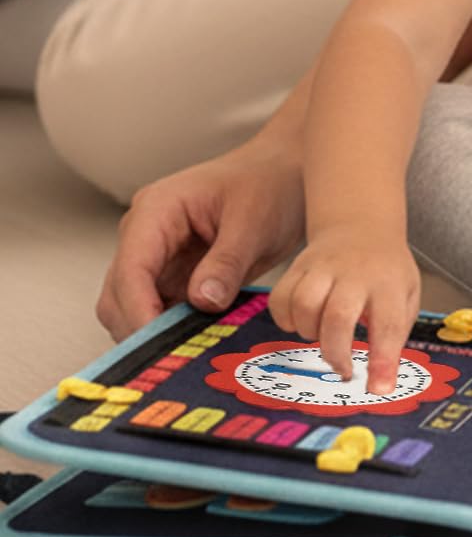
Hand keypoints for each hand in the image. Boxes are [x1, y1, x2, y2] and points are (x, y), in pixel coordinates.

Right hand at [97, 138, 306, 343]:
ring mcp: (156, 256)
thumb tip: (201, 302)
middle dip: (140, 329)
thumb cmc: (270, 185)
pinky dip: (172, 330)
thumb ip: (226, 262)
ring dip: (155, 333)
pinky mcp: (173, 275)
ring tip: (190, 358)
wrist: (286, 173)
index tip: (159, 346)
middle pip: (119, 294)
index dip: (139, 311)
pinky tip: (198, 347)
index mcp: (157, 210)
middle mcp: (145, 233)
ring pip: (132, 307)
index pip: (131, 268)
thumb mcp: (254, 222)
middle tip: (175, 362)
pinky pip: (161, 310)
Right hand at [267, 226, 420, 393]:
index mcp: (389, 283)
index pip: (389, 325)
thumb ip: (396, 332)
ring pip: (304, 305)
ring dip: (309, 332)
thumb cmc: (386, 271)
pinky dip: (286, 320)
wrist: (360, 225)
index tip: (379, 389)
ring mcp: (322, 267)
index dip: (383, 361)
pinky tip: (301, 322)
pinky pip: (280, 298)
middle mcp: (355, 273)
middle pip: (338, 316)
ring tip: (322, 336)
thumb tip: (380, 380)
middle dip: (336, 353)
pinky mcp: (297, 266)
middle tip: (343, 370)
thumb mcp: (407, 295)